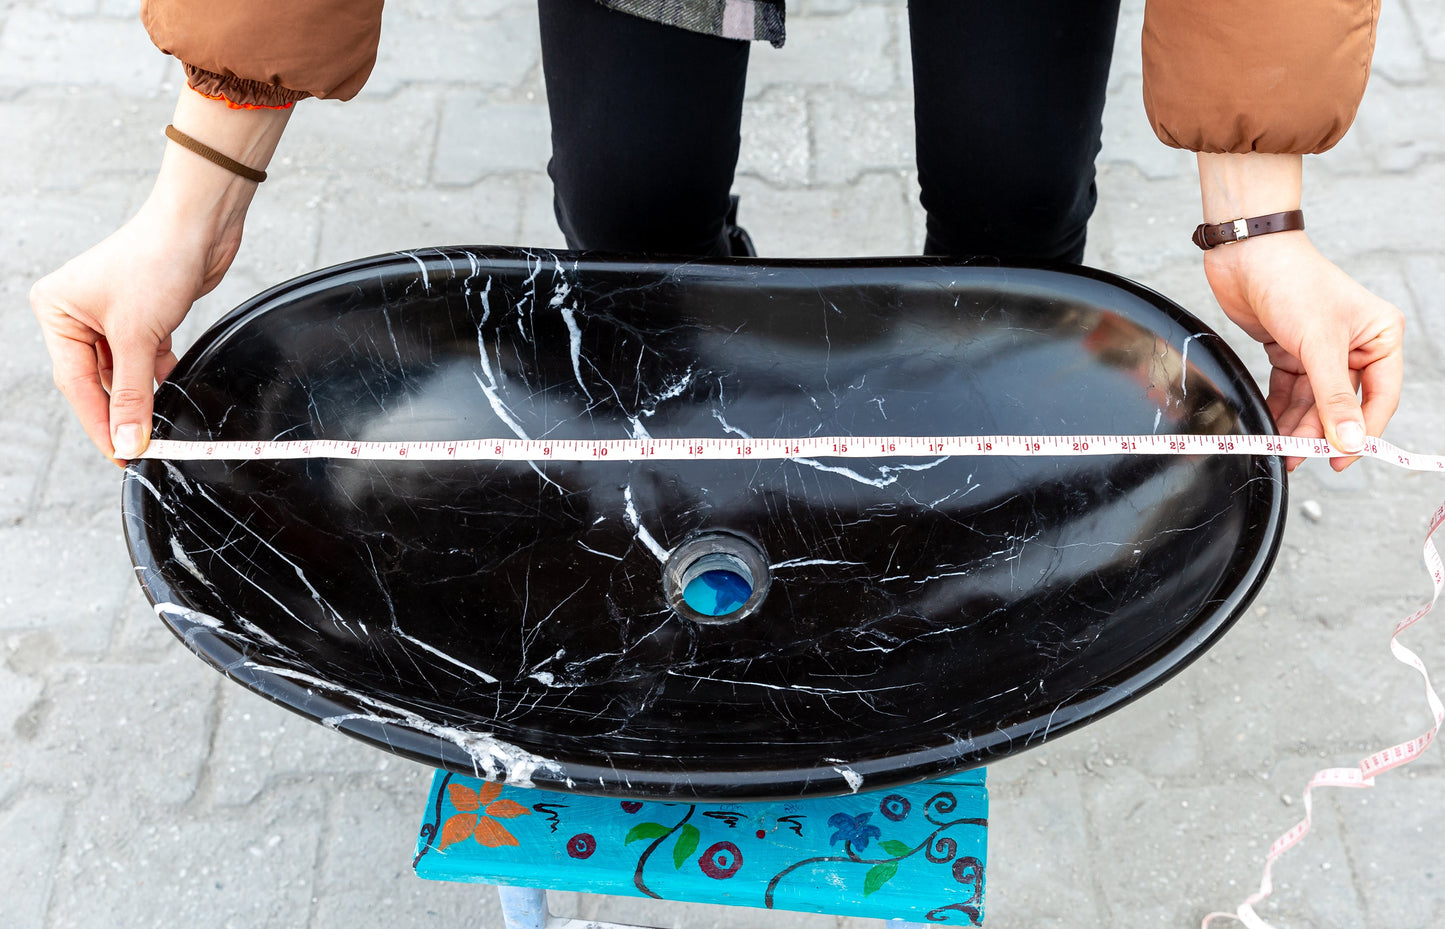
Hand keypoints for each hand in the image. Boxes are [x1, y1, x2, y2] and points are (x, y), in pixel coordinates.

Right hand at [30, 88, 289, 463]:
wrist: (199, 225)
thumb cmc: (156, 261)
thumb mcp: (137, 336)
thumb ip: (133, 394)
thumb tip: (128, 441)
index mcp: (56, 313)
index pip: (76, 384)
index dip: (99, 424)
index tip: (121, 456)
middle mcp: (77, 315)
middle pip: (97, 381)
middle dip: (121, 413)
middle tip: (141, 450)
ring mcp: (111, 317)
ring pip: (124, 373)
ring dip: (142, 397)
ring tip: (157, 428)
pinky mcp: (144, 318)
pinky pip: (145, 361)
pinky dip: (158, 379)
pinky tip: (170, 397)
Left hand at [1202, 230, 1403, 471]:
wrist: (1245, 254)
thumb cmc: (1293, 281)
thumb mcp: (1318, 344)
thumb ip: (1333, 397)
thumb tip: (1351, 440)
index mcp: (1380, 337)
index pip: (1379, 397)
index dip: (1361, 432)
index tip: (1340, 459)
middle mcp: (1355, 345)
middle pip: (1342, 404)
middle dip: (1320, 432)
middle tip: (1300, 456)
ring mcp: (1321, 349)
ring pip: (1313, 401)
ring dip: (1297, 426)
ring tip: (1281, 449)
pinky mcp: (1290, 350)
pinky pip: (1290, 391)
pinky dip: (1280, 409)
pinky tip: (1271, 427)